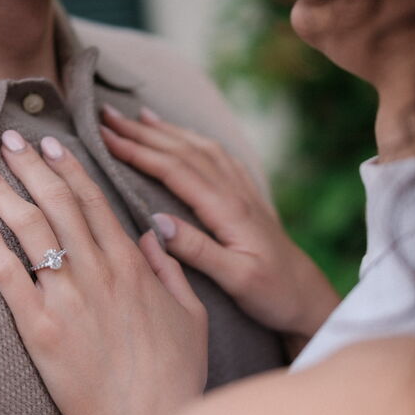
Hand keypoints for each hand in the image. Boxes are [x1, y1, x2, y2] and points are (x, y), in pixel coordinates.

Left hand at [0, 131, 207, 414]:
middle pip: (58, 204)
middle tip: (9, 140)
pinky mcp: (39, 329)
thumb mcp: (191, 315)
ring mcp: (67, 299)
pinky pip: (8, 278)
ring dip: (4, 196)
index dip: (69, 168)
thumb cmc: (174, 374)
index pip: (94, 201)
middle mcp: (98, 272)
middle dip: (31, 167)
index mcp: (133, 265)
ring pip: (30, 232)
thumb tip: (155, 233)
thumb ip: (171, 270)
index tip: (52, 144)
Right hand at [100, 107, 339, 339]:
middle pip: (183, 151)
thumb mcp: (236, 280)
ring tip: (137, 116)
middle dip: (142, 132)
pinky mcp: (247, 199)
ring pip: (200, 149)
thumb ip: (198, 250)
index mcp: (228, 210)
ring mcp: (243, 193)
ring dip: (167, 130)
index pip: (175, 170)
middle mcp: (235, 193)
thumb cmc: (274, 294)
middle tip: (105, 116)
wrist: (309, 297)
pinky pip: (217, 158)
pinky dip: (193, 140)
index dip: (138, 152)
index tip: (105, 138)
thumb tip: (156, 222)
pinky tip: (182, 136)